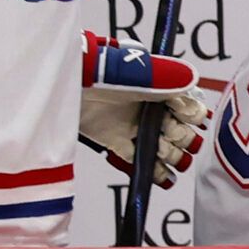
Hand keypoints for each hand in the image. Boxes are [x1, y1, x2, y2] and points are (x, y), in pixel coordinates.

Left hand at [78, 32, 208, 184]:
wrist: (57, 83)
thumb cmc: (92, 70)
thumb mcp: (130, 69)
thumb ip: (162, 74)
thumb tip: (191, 78)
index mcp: (157, 86)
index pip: (188, 104)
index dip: (190, 114)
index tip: (182, 116)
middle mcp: (149, 107)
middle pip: (180, 130)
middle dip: (181, 136)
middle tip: (169, 135)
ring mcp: (133, 125)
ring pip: (165, 147)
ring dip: (172, 155)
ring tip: (166, 155)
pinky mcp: (115, 141)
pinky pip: (140, 160)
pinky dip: (154, 172)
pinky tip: (166, 179)